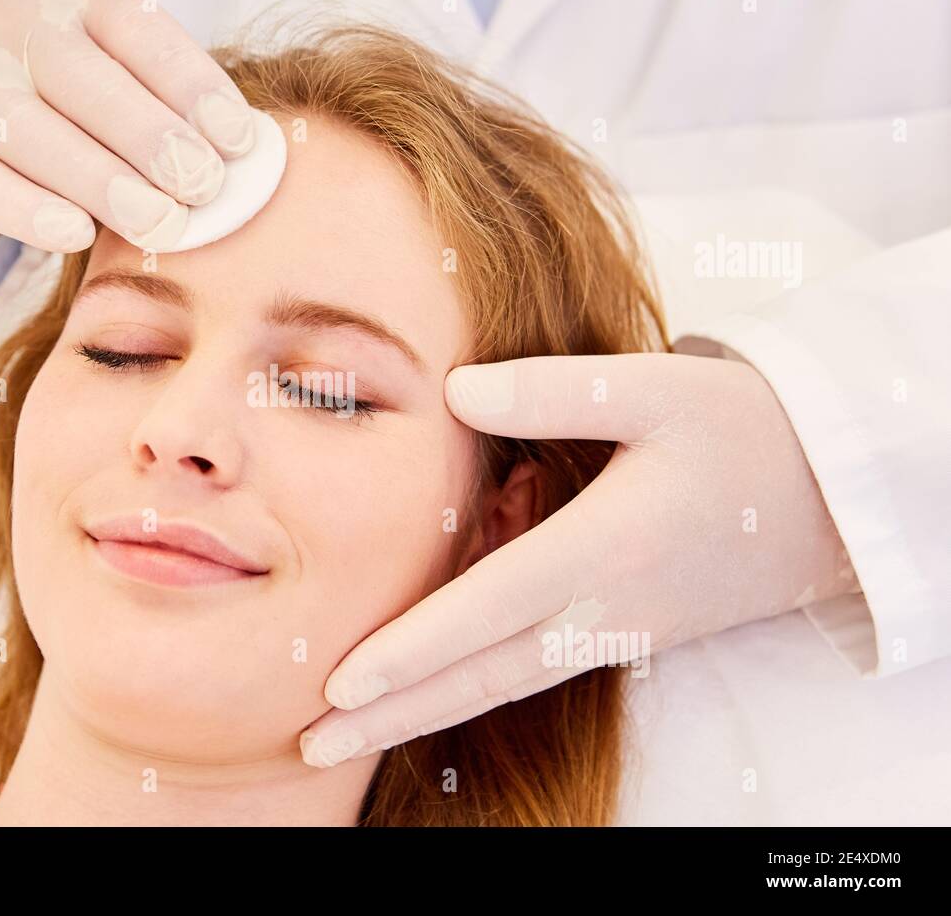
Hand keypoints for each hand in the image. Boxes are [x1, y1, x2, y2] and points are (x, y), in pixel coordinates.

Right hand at [0, 0, 255, 253]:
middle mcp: (7, 25)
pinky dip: (29, 209)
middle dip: (151, 138)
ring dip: (102, 181)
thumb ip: (172, 109)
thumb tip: (248, 161)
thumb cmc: (70, 108)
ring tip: (161, 222)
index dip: (191, 86)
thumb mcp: (119, 81)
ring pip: (29, 132)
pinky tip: (76, 233)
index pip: (135, 30)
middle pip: (81, 80)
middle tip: (203, 188)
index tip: (240, 142)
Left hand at [299, 352, 857, 766]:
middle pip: (481, 676)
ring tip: (344, 740)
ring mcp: (612, 633)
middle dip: (394, 716)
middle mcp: (602, 609)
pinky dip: (468, 695)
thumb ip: (555, 391)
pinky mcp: (618, 636)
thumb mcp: (658, 389)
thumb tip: (455, 391)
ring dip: (421, 716)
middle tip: (311, 745)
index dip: (413, 650)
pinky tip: (423, 700)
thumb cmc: (739, 433)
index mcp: (603, 549)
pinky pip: (528, 674)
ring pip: (500, 686)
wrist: (825, 498)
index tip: (340, 684)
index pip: (488, 610)